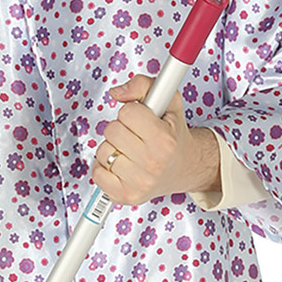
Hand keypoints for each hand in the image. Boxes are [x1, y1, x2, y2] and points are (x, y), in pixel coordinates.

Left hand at [91, 74, 215, 205]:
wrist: (184, 168)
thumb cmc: (174, 135)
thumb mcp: (168, 101)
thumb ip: (142, 85)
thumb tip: (117, 93)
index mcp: (165, 139)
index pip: (127, 113)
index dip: (131, 112)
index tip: (142, 120)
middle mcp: (153, 163)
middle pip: (112, 131)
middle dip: (120, 129)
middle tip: (135, 135)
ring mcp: (139, 182)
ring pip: (103, 151)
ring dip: (112, 148)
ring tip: (129, 151)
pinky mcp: (126, 196)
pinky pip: (97, 174)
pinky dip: (104, 167)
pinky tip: (120, 165)